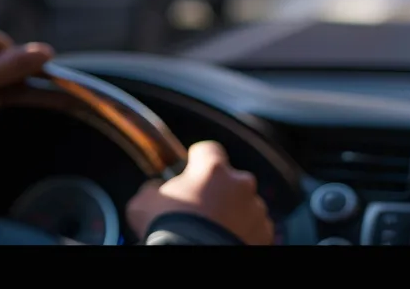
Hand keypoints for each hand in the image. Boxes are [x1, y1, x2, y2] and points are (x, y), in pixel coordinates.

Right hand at [125, 141, 273, 244]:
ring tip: (212, 230)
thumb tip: (156, 188)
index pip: (208, 150)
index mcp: (213, 168)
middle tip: (199, 209)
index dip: (197, 160)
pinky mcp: (265, 234)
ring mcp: (256, 210)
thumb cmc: (168, 229)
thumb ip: (154, 187)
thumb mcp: (144, 202)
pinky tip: (223, 240)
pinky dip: (242, 232)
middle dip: (217, 190)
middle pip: (229, 179)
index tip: (190, 172)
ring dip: (231, 212)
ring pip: (244, 204)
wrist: (191, 260)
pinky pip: (253, 227)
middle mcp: (240, 184)